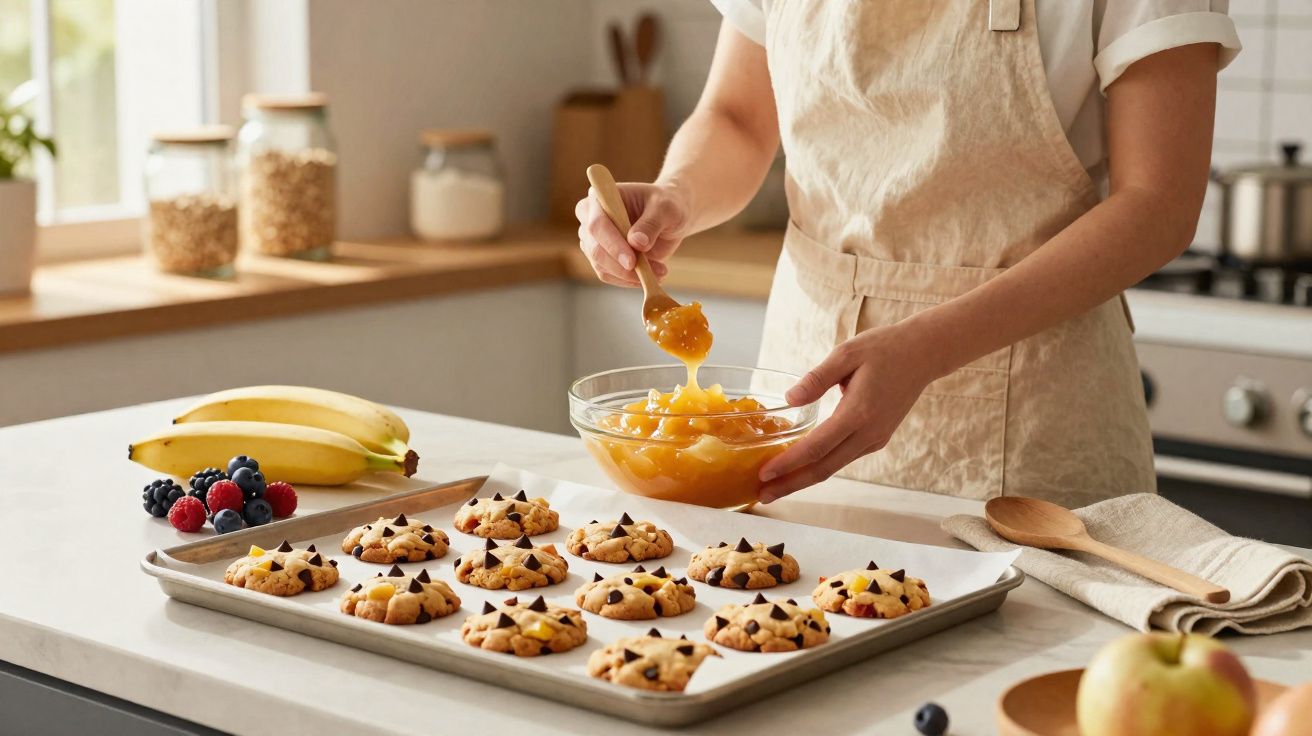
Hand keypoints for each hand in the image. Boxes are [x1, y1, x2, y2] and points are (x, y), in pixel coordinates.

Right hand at [575, 182, 689, 286]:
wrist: (670, 218)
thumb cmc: (666, 205)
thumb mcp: (666, 209)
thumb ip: (651, 223)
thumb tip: (637, 243)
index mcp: (600, 197)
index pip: (597, 224)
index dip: (612, 244)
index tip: (631, 261)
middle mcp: (590, 217)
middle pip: (594, 248)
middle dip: (619, 265)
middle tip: (646, 273)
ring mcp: (593, 239)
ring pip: (600, 265)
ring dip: (629, 275)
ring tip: (659, 272)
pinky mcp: (602, 257)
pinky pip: (608, 275)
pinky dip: (629, 280)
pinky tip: (651, 276)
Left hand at [757, 323, 946, 502]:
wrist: (924, 354)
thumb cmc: (884, 348)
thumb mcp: (846, 353)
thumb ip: (816, 378)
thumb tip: (789, 399)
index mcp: (859, 413)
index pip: (817, 447)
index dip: (789, 463)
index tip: (764, 474)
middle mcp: (869, 433)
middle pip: (824, 469)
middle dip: (791, 484)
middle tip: (762, 496)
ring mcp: (875, 439)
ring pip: (833, 467)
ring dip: (803, 479)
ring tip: (774, 487)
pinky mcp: (877, 438)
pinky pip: (843, 458)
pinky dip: (819, 466)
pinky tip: (800, 468)